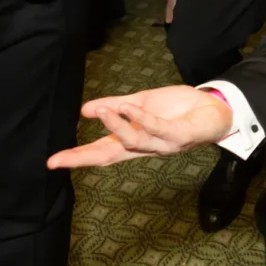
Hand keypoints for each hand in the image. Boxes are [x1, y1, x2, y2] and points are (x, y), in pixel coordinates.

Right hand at [46, 85, 232, 168]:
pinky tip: (129, 108)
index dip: (77, 157)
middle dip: (85, 158)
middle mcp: (145, 147)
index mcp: (133, 140)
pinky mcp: (179, 136)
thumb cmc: (176, 109)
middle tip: (61, 159)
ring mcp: (162, 144)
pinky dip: (142, 119)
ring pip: (134, 141)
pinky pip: (158, 128)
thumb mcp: (141, 103)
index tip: (52, 161)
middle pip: (111, 156)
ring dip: (116, 126)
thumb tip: (85, 110)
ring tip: (102, 111)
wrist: (213, 108)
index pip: (101, 151)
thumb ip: (115, 106)